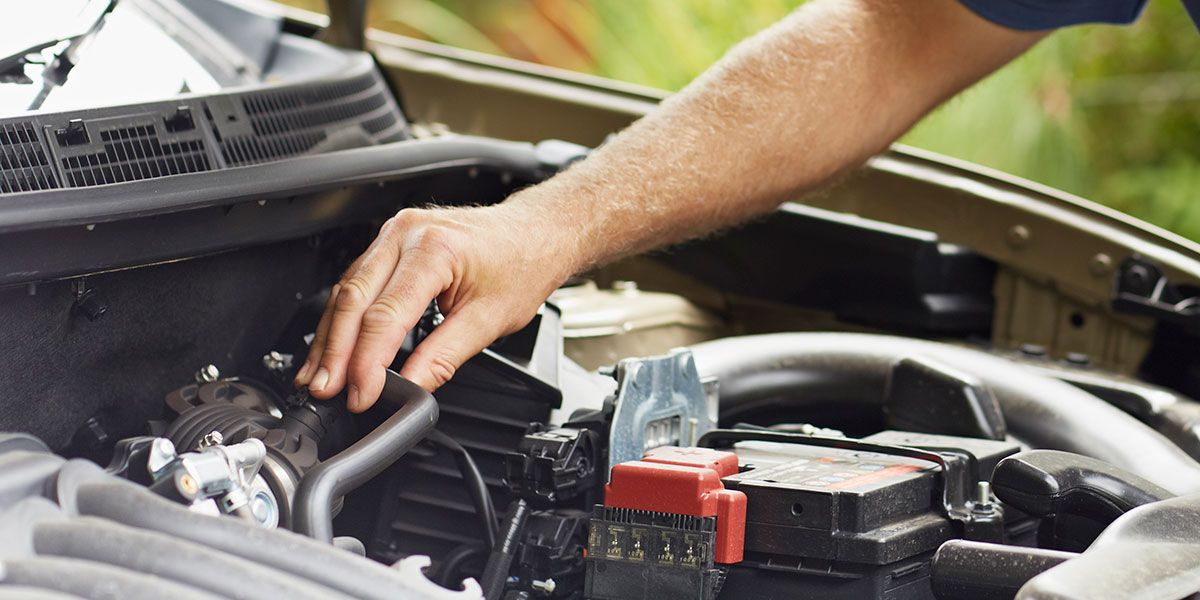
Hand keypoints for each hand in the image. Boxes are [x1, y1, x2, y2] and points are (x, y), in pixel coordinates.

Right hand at [294, 202, 572, 411]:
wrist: (536, 232)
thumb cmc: (521, 264)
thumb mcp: (489, 320)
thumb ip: (443, 357)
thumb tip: (409, 387)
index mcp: (434, 250)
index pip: (385, 315)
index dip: (367, 362)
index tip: (362, 394)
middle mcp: (406, 234)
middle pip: (353, 299)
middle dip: (335, 352)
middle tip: (324, 391)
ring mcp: (394, 233)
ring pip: (346, 290)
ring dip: (330, 338)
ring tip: (318, 377)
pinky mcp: (390, 242)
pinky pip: (355, 281)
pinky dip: (342, 318)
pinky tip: (332, 345)